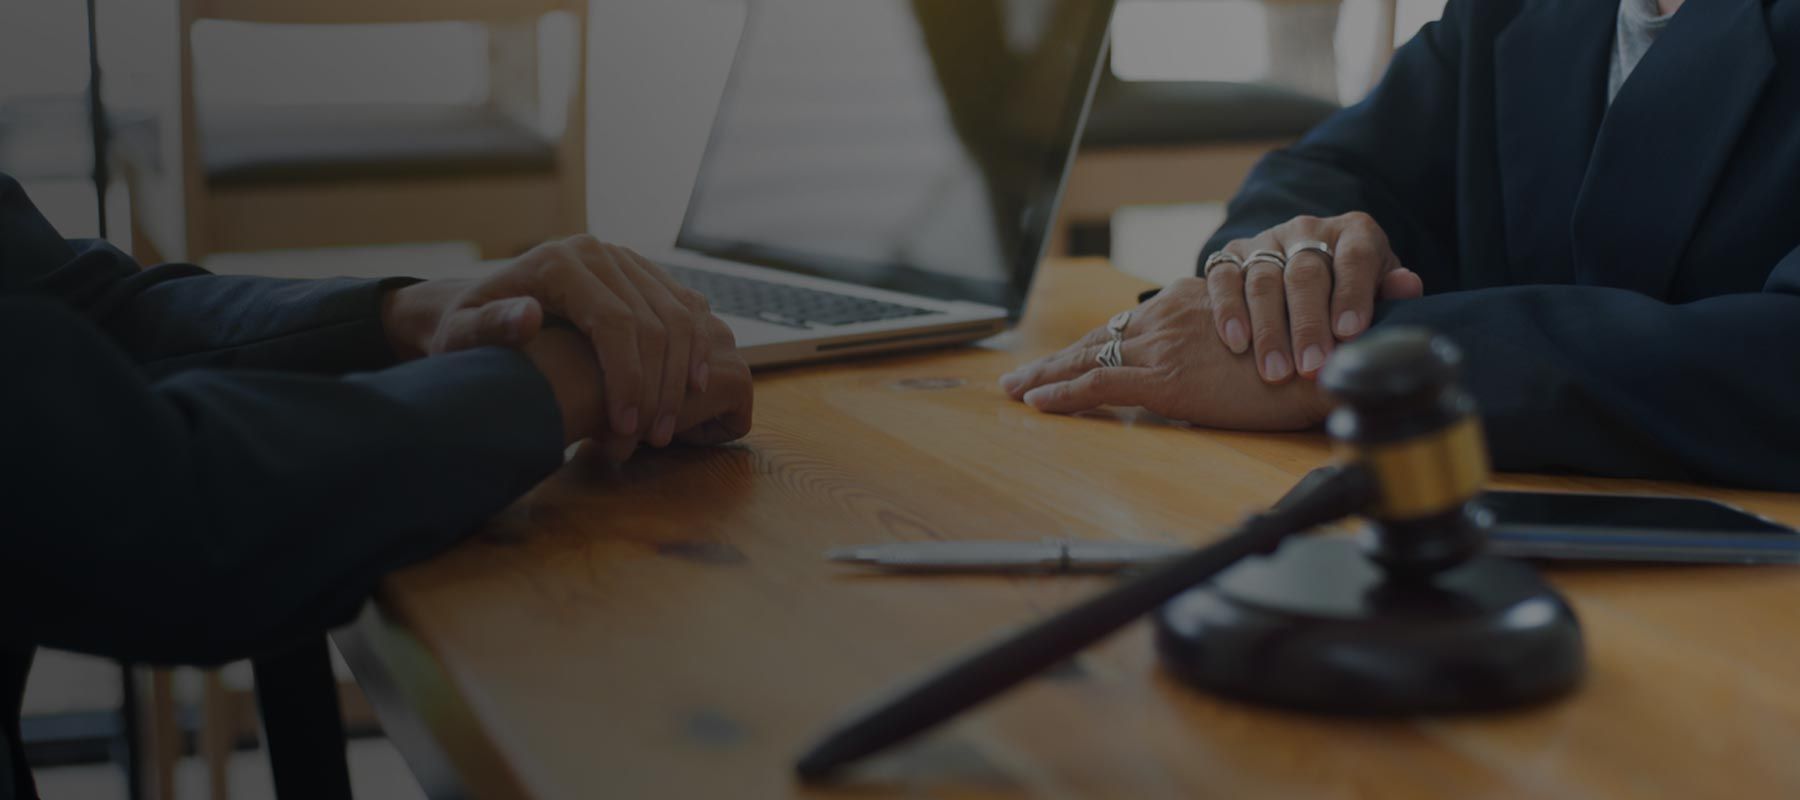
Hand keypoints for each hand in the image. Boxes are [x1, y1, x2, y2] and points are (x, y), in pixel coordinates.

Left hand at [383, 236, 721, 446]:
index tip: (625, 427)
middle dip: (658, 387)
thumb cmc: (468, 330)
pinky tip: (691, 389)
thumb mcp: (461, 334)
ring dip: (681, 376)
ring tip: (667, 427)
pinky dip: (694, 348)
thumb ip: (489, 326)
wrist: (483, 306)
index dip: (627, 377)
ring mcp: (625, 260)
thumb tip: (528, 316)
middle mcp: (597, 252)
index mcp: (557, 263)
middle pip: (653, 322)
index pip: (613, 321)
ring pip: (678, 316)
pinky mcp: (644, 273)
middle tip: (653, 438)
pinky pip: (686, 307)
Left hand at [998, 278, 1332, 430]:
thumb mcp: (1257, 341)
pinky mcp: (1164, 379)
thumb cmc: (1305, 356)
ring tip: (1014, 389)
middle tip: (1018, 377)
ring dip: (1045, 376)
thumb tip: (1220, 364)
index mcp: (1190, 304)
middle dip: (1054, 360)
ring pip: (1086, 358)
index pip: (1127, 326)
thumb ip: (1227, 346)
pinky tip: (1037, 403)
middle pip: (1097, 339)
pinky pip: (1097, 385)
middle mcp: (1168, 317)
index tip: (1063, 359)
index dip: (1090, 343)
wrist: (1328, 360)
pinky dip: (1062, 394)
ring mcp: (1162, 346)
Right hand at [1202, 212, 1422, 381]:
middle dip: (1308, 324)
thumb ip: (1390, 293)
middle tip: (1311, 367)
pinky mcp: (1232, 255)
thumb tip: (1407, 285)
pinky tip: (1237, 343)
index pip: (1355, 257)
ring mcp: (1267, 240)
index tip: (1350, 333)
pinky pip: (1224, 278)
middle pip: (1306, 273)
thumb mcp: (1378, 292)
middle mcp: (1308, 230)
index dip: (1352, 294)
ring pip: (1264, 280)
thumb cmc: (1351, 295)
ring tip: (1275, 372)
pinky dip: (1228, 311)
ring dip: (1268, 329)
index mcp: (1354, 232)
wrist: (1304, 279)